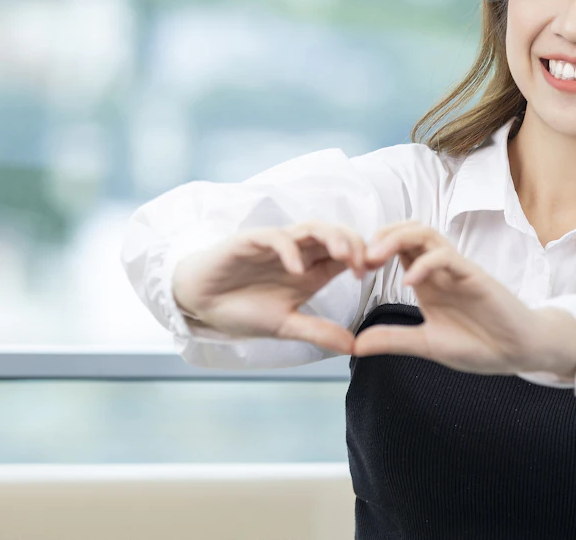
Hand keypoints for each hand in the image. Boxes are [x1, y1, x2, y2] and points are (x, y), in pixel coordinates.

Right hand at [171, 220, 368, 354]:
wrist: (200, 303)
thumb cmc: (242, 310)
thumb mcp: (285, 325)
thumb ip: (318, 332)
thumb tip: (355, 347)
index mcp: (312, 271)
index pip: (346, 254)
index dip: (364, 257)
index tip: (375, 271)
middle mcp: (299, 254)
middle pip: (335, 235)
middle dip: (355, 244)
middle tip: (365, 264)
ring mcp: (276, 245)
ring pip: (311, 228)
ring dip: (331, 238)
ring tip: (343, 256)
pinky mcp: (251, 241)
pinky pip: (275, 237)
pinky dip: (289, 249)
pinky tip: (297, 269)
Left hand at [352, 221, 575, 378]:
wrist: (519, 351)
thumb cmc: (479, 344)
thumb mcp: (426, 345)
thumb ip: (393, 340)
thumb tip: (355, 345)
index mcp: (426, 281)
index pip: (396, 249)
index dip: (371, 251)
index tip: (351, 268)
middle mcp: (439, 269)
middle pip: (407, 232)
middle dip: (380, 236)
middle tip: (359, 257)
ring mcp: (457, 270)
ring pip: (425, 234)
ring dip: (397, 239)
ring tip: (376, 257)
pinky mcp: (475, 277)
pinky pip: (448, 257)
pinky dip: (425, 264)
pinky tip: (409, 282)